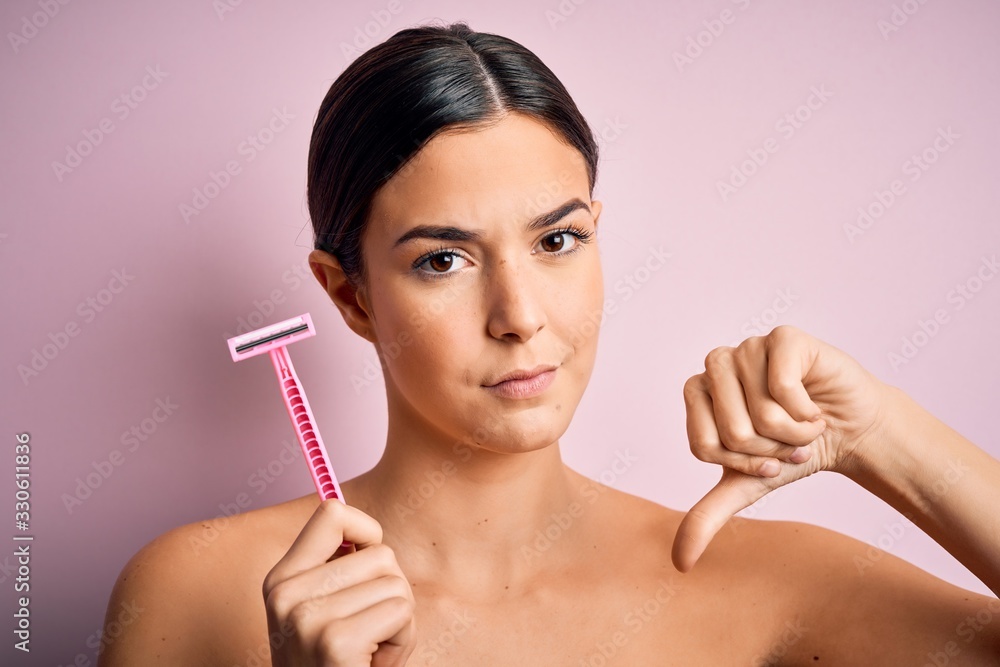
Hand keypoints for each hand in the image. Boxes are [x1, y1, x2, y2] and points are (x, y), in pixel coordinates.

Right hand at [262, 499, 416, 665]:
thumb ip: (337, 571)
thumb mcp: (322, 613)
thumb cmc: (337, 666)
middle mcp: (285, 595)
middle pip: (380, 554)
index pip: (332, 512)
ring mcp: (306, 619)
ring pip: (396, 584)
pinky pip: (401, 613)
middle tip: (368, 632)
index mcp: (280, 580)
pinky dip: (402, 642)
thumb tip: (368, 534)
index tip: (369, 560)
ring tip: (370, 650)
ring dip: (399, 621)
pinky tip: (374, 664)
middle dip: (391, 593)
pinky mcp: (334, 643)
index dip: (366, 531)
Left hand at [671, 324, 891, 572]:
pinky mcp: (783, 338)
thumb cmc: (791, 452)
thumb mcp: (748, 486)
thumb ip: (709, 516)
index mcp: (698, 393)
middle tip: (787, 442)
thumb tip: (679, 563)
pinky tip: (815, 407)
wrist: (850, 432)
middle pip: (730, 430)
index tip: (764, 461)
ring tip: (803, 425)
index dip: (741, 463)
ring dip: (791, 433)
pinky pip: (782, 386)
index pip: (703, 444)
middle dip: (769, 450)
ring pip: (759, 412)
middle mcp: (717, 365)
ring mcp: (748, 346)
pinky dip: (805, 411)